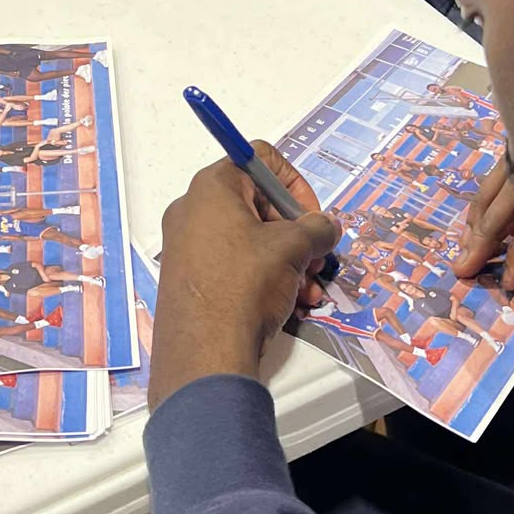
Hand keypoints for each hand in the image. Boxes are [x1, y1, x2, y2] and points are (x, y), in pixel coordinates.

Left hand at [148, 143, 339, 407]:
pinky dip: (265, 277)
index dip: (294, 183)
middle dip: (296, 231)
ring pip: (251, 239)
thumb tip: (327, 225)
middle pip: (258, 202)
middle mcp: (193, 210)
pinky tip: (291, 304)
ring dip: (288, 261)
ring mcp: (187, 245)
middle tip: (315, 259)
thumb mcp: (292, 249)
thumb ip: (317, 227)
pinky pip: (235, 264)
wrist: (204, 353)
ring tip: (309, 290)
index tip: (311, 217)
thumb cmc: (246, 284)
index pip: (260, 159)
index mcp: (212, 187)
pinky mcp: (189, 278)